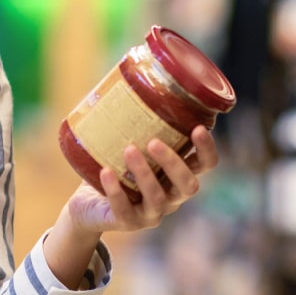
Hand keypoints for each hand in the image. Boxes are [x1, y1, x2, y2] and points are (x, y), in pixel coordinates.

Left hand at [62, 127, 219, 237]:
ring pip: (158, 198)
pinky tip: (106, 173)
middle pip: (188, 186)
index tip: (198, 127)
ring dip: (145, 174)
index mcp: (178, 175)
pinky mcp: (128, 223)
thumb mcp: (129, 144)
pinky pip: (125, 210)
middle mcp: (172, 196)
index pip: (206, 165)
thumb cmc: (115, 168)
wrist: (89, 204)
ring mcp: (152, 213)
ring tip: (128, 150)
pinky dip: (116, 191)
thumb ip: (137, 121)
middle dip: (174, 163)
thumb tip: (126, 71)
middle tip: (154, 142)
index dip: (207, 150)